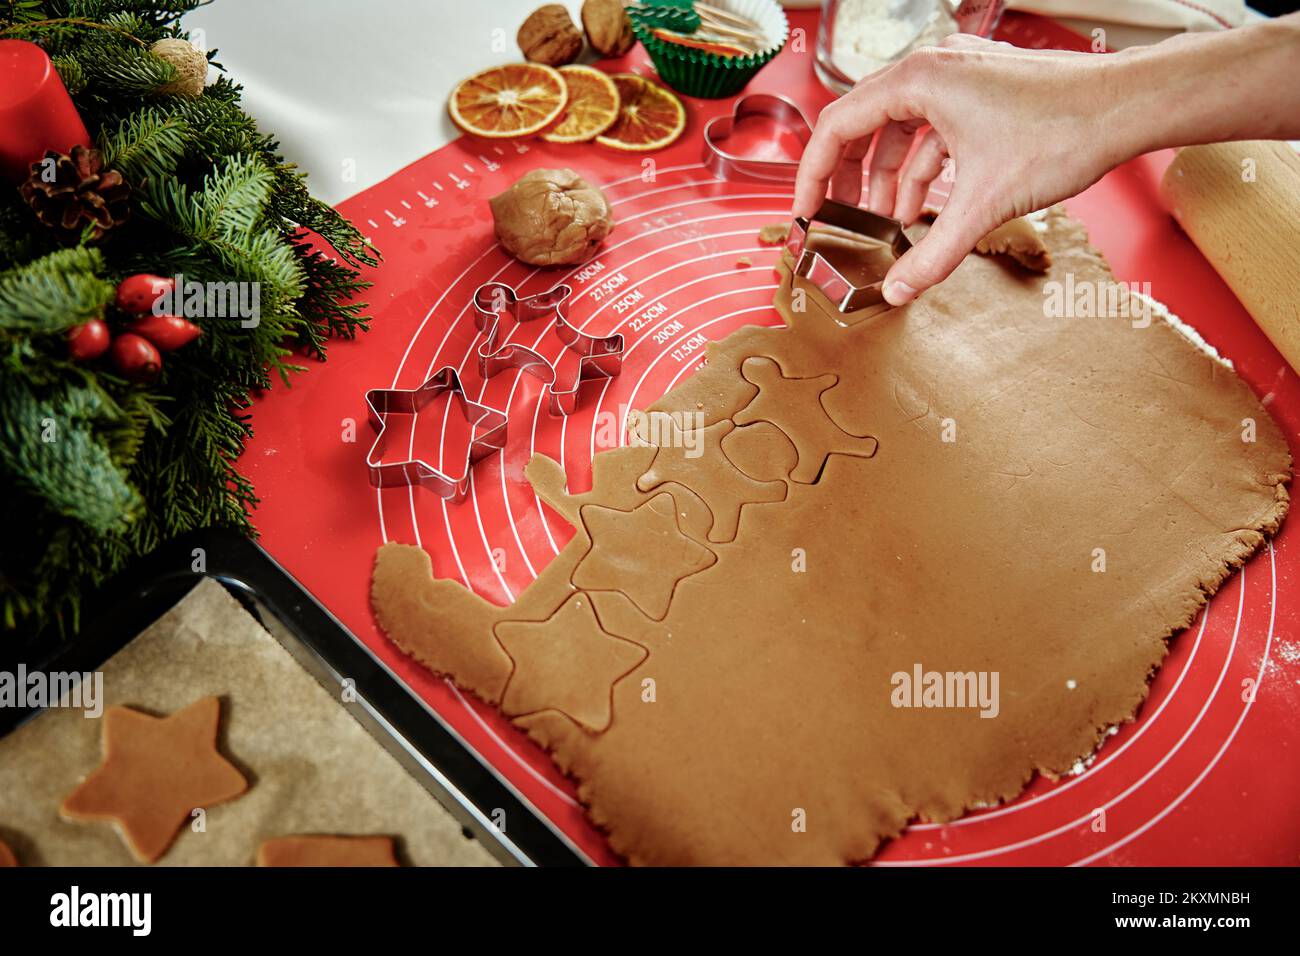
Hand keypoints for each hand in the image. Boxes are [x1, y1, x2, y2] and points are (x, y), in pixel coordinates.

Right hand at [794, 35, 1132, 304]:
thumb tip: (898, 291)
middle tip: (839, 221)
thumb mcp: (984, 204)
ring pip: (900, 130)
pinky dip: (923, 169)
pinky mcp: (983, 90)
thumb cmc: (1062, 132)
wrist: (1127, 106)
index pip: (837, 127)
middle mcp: (933, 70)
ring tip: (888, 224)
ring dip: (890, 179)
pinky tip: (926, 207)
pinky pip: (933, 130)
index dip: (813, 177)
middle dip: (850, 181)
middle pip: (864, 127)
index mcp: (918, 81)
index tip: (806, 214)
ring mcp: (960, 77)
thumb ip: (933, 254)